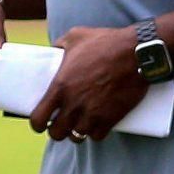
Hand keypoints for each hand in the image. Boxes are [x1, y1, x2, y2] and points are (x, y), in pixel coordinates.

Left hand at [29, 26, 148, 141]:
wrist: (137, 53)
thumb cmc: (106, 42)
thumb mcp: (75, 36)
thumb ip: (59, 45)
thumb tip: (52, 50)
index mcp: (60, 87)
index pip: (38, 118)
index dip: (37, 123)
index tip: (40, 122)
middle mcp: (74, 104)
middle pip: (56, 133)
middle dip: (56, 130)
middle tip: (61, 123)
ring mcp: (93, 113)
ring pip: (77, 136)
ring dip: (76, 132)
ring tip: (78, 124)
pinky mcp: (111, 118)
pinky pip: (97, 136)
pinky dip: (95, 133)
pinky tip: (95, 126)